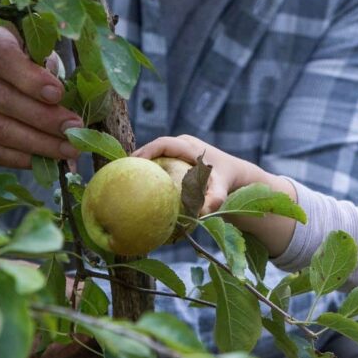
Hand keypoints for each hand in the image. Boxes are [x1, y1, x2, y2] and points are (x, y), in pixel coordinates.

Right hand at [0, 25, 82, 167]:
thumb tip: (75, 95)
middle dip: (44, 118)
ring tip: (67, 149)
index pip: (3, 59)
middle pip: (3, 99)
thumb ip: (48, 64)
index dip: (31, 79)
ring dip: (37, 143)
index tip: (58, 94)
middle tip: (74, 128)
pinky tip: (45, 159)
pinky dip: (20, 158)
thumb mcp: (32, 47)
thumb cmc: (19, 57)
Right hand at [134, 135, 264, 214]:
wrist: (237, 175)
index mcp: (190, 147)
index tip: (131, 163)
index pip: (163, 144)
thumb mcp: (223, 190)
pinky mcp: (178, 158)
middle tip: (120, 172)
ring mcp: (180, 150)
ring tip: (123, 178)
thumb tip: (202, 213)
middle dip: (137, 158)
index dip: (145, 151)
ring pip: (156, 154)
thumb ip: (214, 199)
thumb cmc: (229, 180)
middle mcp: (183, 145)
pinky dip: (150, 171)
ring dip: (141, 164)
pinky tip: (139, 187)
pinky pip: (160, 162)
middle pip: (155, 148)